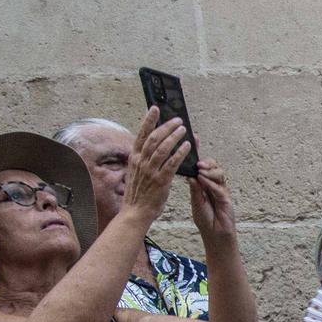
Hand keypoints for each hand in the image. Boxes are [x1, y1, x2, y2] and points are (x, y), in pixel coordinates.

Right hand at [120, 107, 189, 224]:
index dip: (149, 120)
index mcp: (134, 158)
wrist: (135, 212)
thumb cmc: (138, 194)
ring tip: (184, 130)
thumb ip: (143, 160)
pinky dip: (180, 153)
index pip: (142, 134)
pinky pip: (172, 163)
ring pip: (163, 147)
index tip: (155, 109)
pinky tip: (187, 146)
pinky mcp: (161, 180)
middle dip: (167, 126)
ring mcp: (150, 171)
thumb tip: (151, 148)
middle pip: (154, 138)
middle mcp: (141, 162)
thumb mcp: (137, 172)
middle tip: (178, 120)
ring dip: (175, 136)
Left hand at [188, 159, 237, 247]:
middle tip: (198, 164)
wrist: (214, 234)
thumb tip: (191, 175)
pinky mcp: (226, 199)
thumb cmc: (205, 219)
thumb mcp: (195, 202)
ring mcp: (221, 191)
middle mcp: (214, 185)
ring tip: (200, 171)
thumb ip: (195, 188)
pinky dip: (211, 183)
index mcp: (204, 184)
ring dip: (210, 171)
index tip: (195, 143)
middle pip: (214, 167)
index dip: (200, 156)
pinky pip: (220, 187)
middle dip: (207, 163)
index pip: (203, 167)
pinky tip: (204, 180)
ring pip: (219, 174)